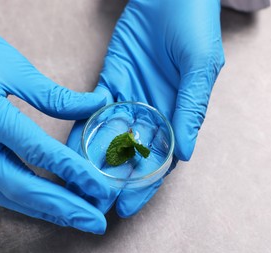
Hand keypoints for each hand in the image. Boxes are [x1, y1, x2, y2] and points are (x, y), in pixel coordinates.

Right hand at [0, 7, 110, 233]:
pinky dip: (30, 202)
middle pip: (21, 187)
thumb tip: (97, 105)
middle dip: (62, 208)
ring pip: (9, 195)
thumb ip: (54, 95)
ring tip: (80, 218)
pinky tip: (53, 206)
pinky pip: (1, 188)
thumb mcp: (13, 67)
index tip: (101, 187)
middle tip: (96, 221)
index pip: (37, 151)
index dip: (73, 172)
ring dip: (48, 211)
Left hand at [68, 0, 223, 216]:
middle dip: (113, 180)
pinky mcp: (110, 81)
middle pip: (132, 155)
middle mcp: (153, 112)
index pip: (161, 159)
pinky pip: (94, 110)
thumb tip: (185, 154)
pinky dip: (83, 128)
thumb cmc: (195, 27)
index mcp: (178, 114)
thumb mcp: (200, 67)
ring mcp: (130, 98)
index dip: (144, 184)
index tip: (126, 206)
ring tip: (75, 183)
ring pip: (109, 136)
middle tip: (92, 202)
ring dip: (94, 160)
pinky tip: (70, 147)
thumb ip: (191, 108)